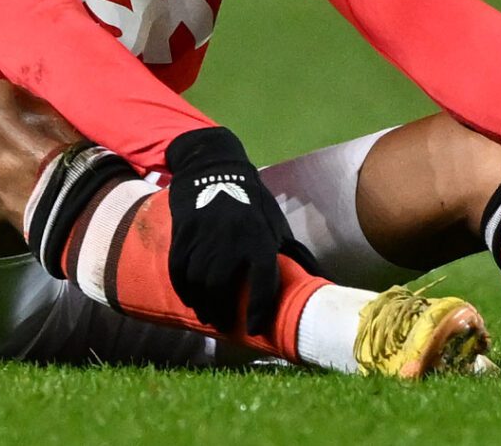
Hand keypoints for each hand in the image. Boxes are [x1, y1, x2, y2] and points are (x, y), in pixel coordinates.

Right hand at [163, 126, 320, 334]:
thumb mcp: (275, 225)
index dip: (258, 309)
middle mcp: (232, 241)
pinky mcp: (183, 235)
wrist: (216, 171)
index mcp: (260, 239)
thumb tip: (321, 278)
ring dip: (202, 305)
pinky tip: (191, 299)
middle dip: (222, 313)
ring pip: (198, 283)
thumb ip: (294, 254)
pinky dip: (184, 290)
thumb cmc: (251, 205)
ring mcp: (204, 238)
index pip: (262, 282)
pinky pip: (179, 271)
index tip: (253, 328)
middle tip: (223, 325)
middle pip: (222, 288)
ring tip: (207, 316)